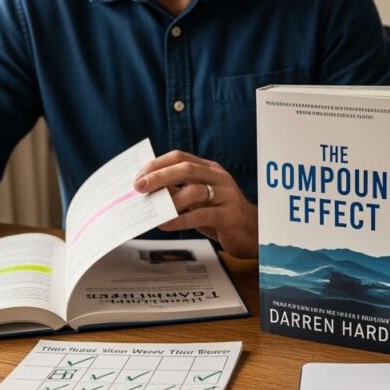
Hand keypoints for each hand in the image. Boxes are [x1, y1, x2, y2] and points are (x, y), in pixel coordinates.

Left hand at [134, 150, 257, 258]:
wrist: (252, 232)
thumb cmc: (220, 213)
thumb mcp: (198, 199)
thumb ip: (177, 191)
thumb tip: (147, 189)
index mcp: (209, 169)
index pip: (180, 157)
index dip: (157, 165)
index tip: (138, 177)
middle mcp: (219, 178)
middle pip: (186, 169)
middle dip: (159, 176)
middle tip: (139, 187)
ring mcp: (226, 195)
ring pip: (195, 190)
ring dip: (169, 200)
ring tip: (153, 211)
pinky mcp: (229, 215)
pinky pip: (202, 215)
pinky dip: (180, 220)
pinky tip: (166, 225)